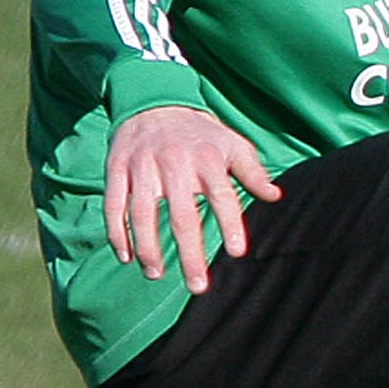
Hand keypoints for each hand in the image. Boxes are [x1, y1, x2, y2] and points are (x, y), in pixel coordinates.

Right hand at [103, 104, 276, 291]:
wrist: (154, 102)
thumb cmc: (201, 133)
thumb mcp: (232, 144)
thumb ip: (252, 171)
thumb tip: (275, 196)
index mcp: (206, 159)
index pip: (222, 196)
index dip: (230, 223)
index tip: (237, 252)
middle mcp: (173, 163)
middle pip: (181, 215)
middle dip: (189, 253)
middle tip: (198, 286)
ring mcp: (142, 167)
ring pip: (141, 213)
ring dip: (148, 248)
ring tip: (156, 275)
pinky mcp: (117, 169)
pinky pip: (113, 205)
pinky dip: (117, 233)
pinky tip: (126, 257)